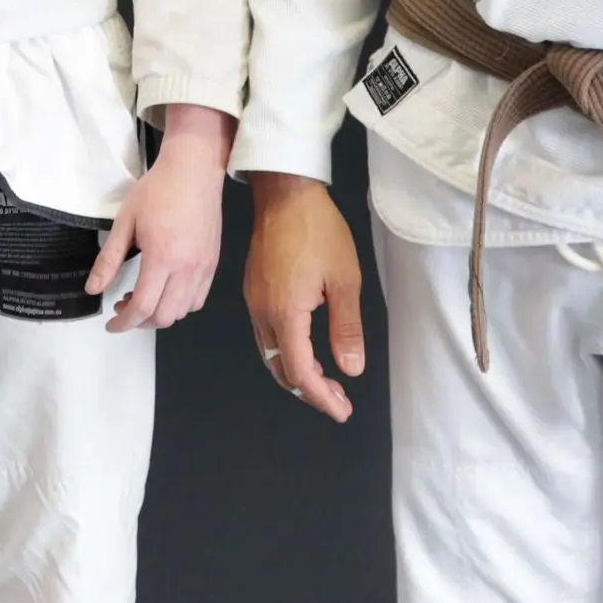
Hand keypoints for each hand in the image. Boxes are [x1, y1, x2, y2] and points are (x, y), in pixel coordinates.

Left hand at [88, 104, 231, 332]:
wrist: (194, 170)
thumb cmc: (157, 190)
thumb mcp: (125, 221)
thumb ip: (109, 259)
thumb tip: (93, 289)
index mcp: (162, 257)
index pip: (143, 307)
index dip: (124, 323)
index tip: (111, 324)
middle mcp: (187, 268)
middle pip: (164, 316)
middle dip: (140, 321)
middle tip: (123, 307)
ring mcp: (204, 268)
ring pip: (182, 312)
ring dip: (160, 314)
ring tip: (142, 297)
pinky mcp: (213, 264)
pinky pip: (198, 299)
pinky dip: (180, 305)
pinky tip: (166, 289)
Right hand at [244, 173, 363, 421]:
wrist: (284, 191)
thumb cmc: (318, 231)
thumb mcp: (344, 280)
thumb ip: (346, 328)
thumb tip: (350, 369)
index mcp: (285, 312)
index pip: (299, 372)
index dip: (321, 397)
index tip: (342, 411)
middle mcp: (262, 311)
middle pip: (279, 367)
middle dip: (308, 389)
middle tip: (338, 398)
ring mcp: (253, 298)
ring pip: (269, 351)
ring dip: (295, 370)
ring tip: (325, 377)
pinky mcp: (252, 286)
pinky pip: (264, 331)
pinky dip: (284, 349)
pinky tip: (305, 345)